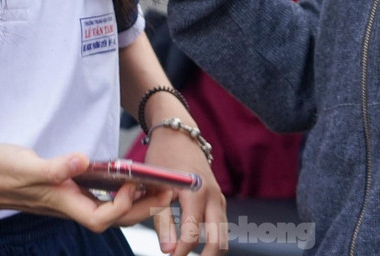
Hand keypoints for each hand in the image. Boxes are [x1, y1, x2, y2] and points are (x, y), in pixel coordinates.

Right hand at [0, 146, 169, 233]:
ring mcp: (70, 198)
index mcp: (63, 202)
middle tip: (169, 190)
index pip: (102, 218)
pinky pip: (102, 196)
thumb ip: (54, 166)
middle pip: (114, 217)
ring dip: (136, 199)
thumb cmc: (0, 172)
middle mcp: (70, 204)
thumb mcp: (25, 165)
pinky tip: (130, 178)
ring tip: (158, 185)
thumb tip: (82, 161)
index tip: (132, 185)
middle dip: (143, 207)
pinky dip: (119, 190)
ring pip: (110, 208)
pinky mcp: (68, 189)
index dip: (122, 207)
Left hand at [143, 126, 226, 255]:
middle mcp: (212, 196)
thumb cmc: (163, 159)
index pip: (192, 234)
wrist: (178, 135)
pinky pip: (220, 225)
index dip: (180, 253)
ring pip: (222, 234)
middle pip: (217, 239)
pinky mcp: (218, 198)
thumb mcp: (156, 188)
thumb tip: (168, 251)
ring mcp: (218, 197)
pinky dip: (212, 239)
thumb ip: (163, 221)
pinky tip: (198, 249)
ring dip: (210, 250)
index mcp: (196, 193)